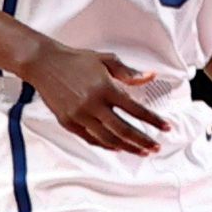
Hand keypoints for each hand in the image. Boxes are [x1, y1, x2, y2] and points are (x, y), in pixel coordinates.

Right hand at [23, 45, 172, 154]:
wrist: (44, 64)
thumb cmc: (76, 60)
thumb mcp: (106, 60)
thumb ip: (129, 72)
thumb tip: (150, 77)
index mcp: (105, 88)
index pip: (136, 110)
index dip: (154, 120)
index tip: (166, 127)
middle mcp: (92, 105)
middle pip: (123, 130)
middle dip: (143, 141)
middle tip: (156, 148)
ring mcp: (78, 115)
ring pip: (107, 138)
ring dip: (127, 147)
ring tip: (141, 152)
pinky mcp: (67, 122)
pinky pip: (90, 138)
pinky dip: (105, 145)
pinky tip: (117, 147)